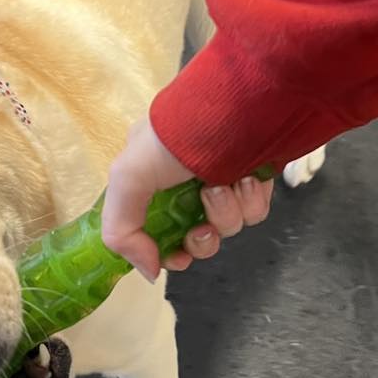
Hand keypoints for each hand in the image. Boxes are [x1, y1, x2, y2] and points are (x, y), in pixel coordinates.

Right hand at [101, 117, 273, 280]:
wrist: (240, 105)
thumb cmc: (178, 136)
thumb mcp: (128, 176)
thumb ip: (122, 231)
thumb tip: (148, 272)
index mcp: (152, 180)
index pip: (156, 232)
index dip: (168, 252)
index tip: (177, 257)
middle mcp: (186, 183)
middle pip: (196, 237)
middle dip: (202, 238)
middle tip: (204, 226)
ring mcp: (224, 181)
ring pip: (228, 226)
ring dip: (226, 212)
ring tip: (227, 184)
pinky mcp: (256, 179)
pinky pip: (255, 210)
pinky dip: (251, 200)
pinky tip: (248, 178)